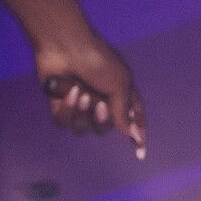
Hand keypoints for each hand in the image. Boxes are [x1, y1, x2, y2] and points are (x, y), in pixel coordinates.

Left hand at [34, 26, 145, 156]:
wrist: (65, 47)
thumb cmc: (98, 60)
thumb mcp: (119, 84)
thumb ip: (123, 112)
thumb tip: (131, 133)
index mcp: (120, 93)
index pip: (132, 119)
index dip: (137, 135)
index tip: (140, 154)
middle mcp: (101, 100)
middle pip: (104, 128)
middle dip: (101, 119)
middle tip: (98, 103)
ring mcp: (80, 104)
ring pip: (83, 128)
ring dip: (82, 113)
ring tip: (79, 93)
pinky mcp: (61, 105)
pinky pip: (65, 122)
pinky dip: (66, 110)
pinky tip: (66, 93)